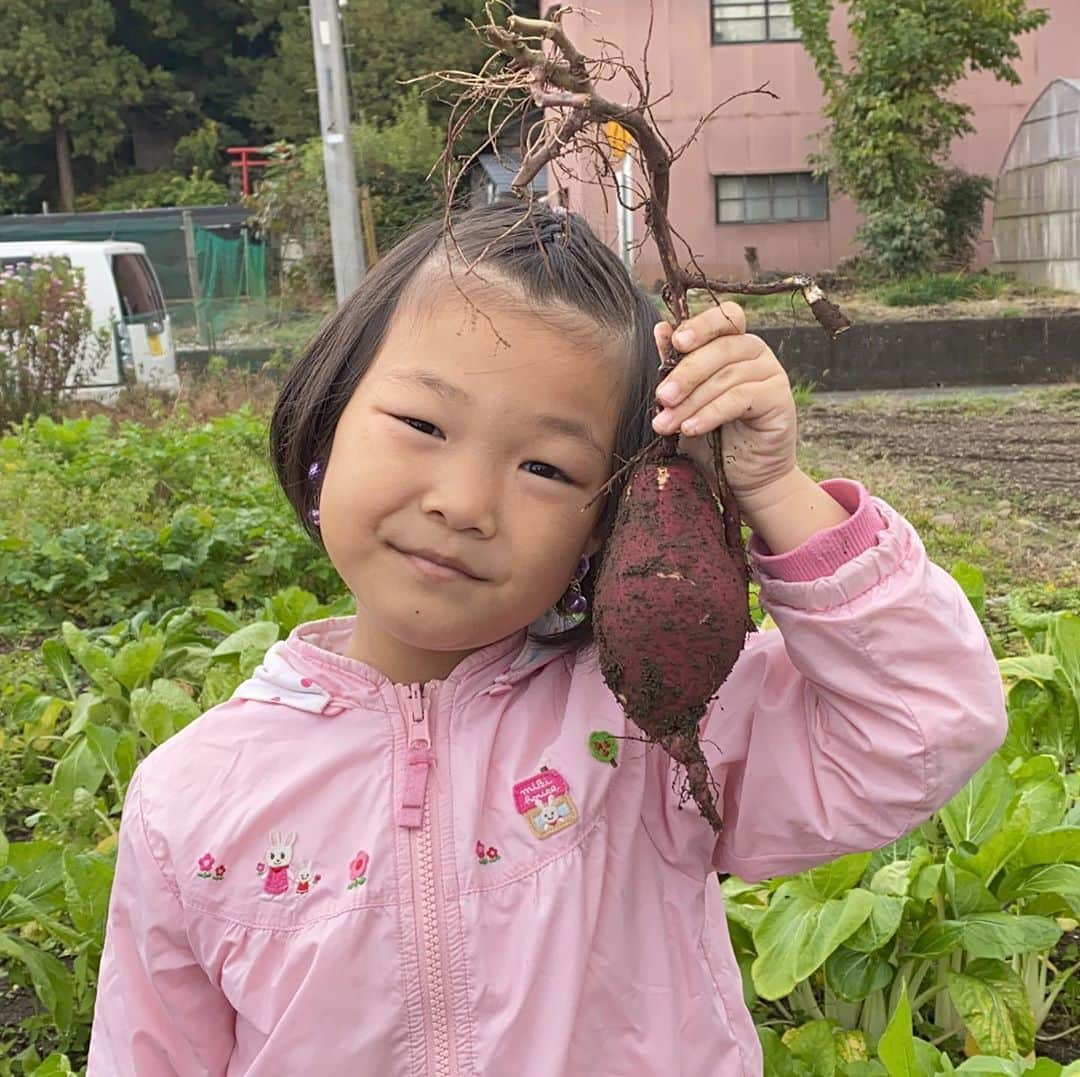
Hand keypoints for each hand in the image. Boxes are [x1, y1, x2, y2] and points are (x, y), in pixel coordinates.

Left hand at [651, 302, 796, 503]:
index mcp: (733, 342)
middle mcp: (755, 351)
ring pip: (726, 376)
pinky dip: (712, 413)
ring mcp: (771, 372)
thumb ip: (674, 366)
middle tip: (661, 398)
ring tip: (667, 425)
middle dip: (685, 374)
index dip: (701, 325)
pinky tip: (692, 429)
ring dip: (691, 402)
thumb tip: (660, 329)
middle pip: (720, 348)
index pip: (723, 317)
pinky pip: (741, 398)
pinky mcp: (779, 398)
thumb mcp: (685, 401)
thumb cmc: (712, 436)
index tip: (676, 342)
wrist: (744, 477)